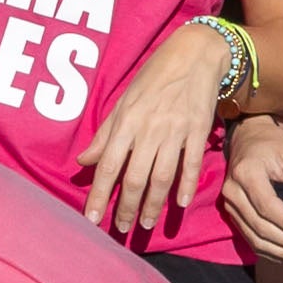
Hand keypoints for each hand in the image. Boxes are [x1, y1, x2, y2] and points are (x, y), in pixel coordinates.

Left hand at [83, 22, 241, 236]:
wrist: (194, 54)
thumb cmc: (154, 77)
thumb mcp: (124, 101)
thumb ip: (105, 134)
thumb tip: (84, 161)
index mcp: (126, 121)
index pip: (108, 166)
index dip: (98, 195)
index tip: (92, 220)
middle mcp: (149, 129)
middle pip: (134, 177)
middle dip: (126, 207)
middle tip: (122, 228)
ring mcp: (175, 131)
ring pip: (162, 176)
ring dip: (153, 204)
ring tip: (145, 223)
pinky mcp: (198, 131)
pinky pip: (191, 163)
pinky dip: (186, 185)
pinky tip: (180, 204)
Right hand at [222, 116, 282, 262]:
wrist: (248, 138)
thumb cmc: (273, 144)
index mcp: (246, 173)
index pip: (268, 206)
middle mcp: (232, 192)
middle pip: (261, 227)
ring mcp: (230, 206)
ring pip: (255, 239)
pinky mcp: (233, 215)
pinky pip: (251, 240)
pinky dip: (273, 252)